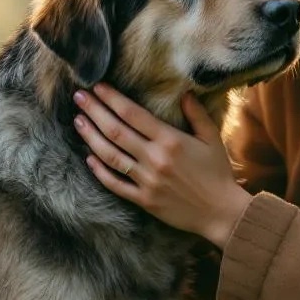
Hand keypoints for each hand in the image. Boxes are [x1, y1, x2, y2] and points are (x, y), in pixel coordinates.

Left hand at [72, 85, 252, 246]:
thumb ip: (196, 114)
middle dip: (95, 111)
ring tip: (78, 122)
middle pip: (116, 131)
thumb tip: (183, 91)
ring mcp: (146, 181)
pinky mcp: (143, 200)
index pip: (133, 114)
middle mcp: (154, 159)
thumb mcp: (211, 139)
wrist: (221, 212)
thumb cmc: (218, 173)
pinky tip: (88, 158)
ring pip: (110, 156)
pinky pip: (115, 184)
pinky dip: (100, 171)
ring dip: (91, 137)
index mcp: (170, 140)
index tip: (97, 86)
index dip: (112, 98)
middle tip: (78, 97)